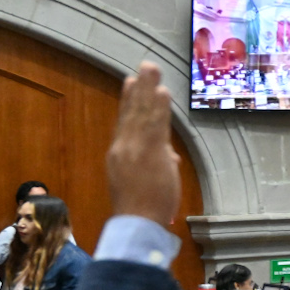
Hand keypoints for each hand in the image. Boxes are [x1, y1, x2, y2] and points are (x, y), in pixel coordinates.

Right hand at [107, 61, 182, 223]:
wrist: (136, 222)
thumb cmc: (141, 208)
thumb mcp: (142, 181)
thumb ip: (157, 163)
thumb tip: (169, 154)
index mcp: (120, 153)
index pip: (126, 122)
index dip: (128, 101)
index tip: (130, 82)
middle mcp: (124, 146)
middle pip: (132, 112)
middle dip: (139, 88)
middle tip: (144, 67)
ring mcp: (136, 148)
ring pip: (142, 114)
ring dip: (148, 89)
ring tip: (151, 70)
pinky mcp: (150, 153)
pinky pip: (155, 126)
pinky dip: (158, 108)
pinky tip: (162, 93)